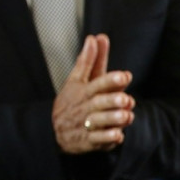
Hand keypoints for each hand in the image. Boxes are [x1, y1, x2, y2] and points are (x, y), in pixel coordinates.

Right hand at [52, 34, 130, 153]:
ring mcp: (87, 125)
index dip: (110, 80)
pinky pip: (99, 141)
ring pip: (101, 122)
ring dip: (113, 119)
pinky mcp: (89, 141)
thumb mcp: (76, 80)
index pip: (97, 83)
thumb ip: (89, 60)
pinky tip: (118, 136)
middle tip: (125, 99)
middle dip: (112, 101)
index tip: (124, 75)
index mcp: (84, 91)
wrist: (53, 130)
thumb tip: (95, 37)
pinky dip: (108, 139)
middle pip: (99, 103)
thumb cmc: (70, 101)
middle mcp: (86, 107)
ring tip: (126, 116)